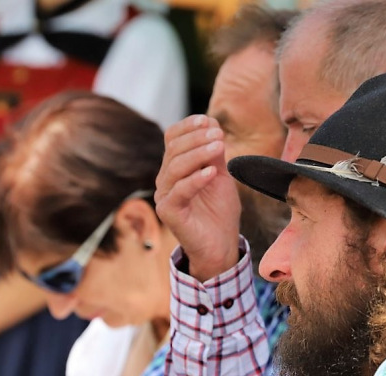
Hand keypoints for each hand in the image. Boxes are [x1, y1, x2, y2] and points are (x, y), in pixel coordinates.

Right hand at [155, 115, 241, 280]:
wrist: (220, 244)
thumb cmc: (219, 211)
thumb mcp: (221, 176)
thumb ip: (215, 154)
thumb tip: (212, 124)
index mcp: (175, 167)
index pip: (172, 138)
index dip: (188, 127)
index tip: (208, 120)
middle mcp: (166, 179)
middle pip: (173, 149)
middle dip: (197, 138)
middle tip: (219, 134)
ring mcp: (164, 195)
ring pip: (175, 167)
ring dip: (199, 154)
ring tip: (219, 147)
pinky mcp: (168, 212)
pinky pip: (179, 191)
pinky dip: (196, 179)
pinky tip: (212, 172)